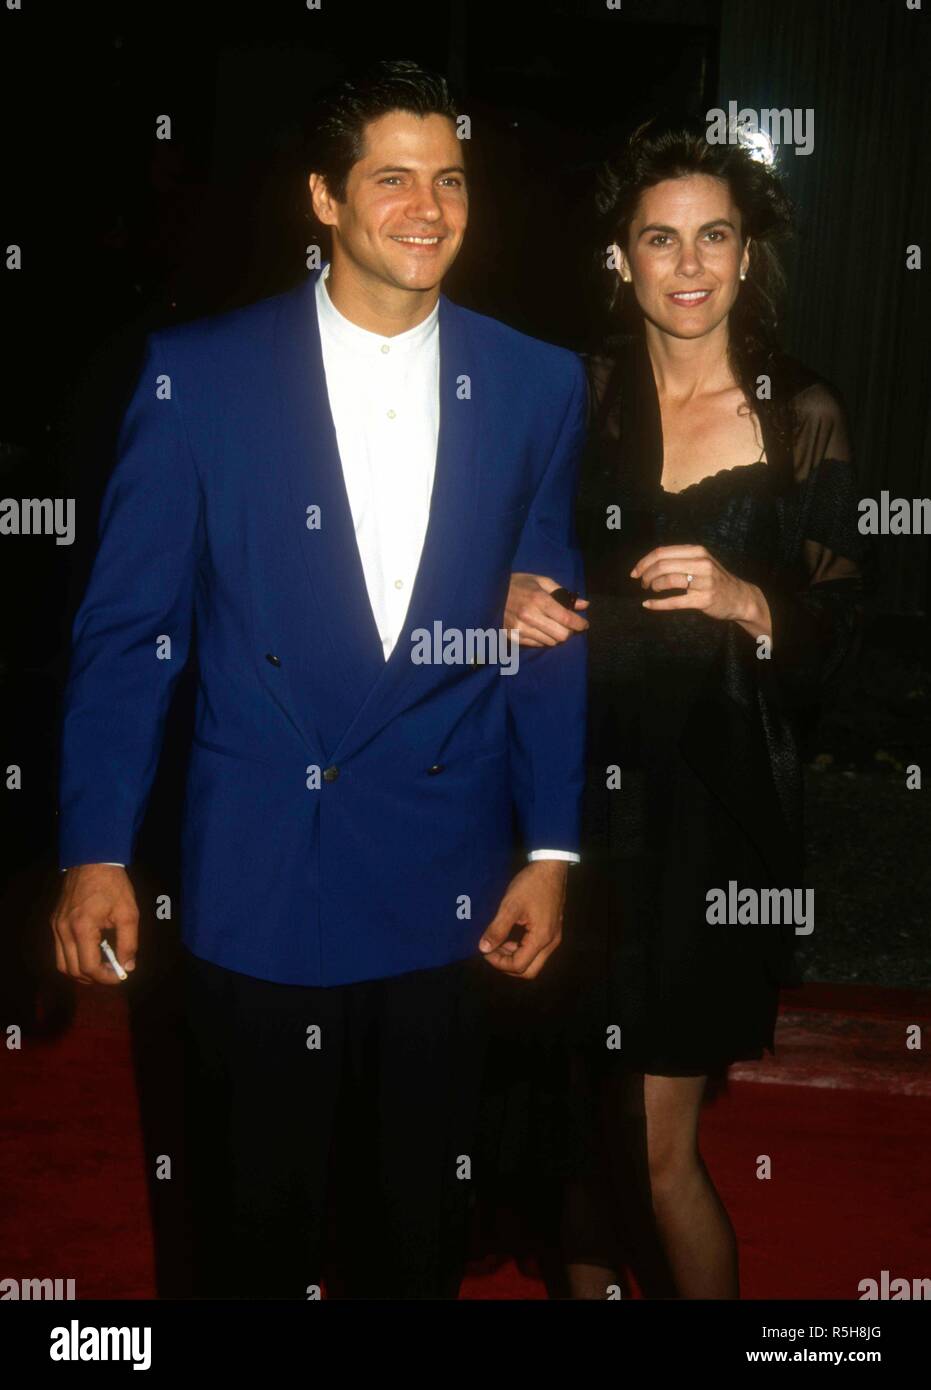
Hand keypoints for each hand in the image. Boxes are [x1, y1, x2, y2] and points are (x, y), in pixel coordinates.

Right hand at [51, 864, 138, 985]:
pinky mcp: (54, 922)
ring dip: (81, 971)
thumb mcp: (128, 913)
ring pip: (62, 964)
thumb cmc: (113, 885)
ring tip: (102, 966)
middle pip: (72, 970)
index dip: (105, 978)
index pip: (88, 967)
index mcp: (82, 928)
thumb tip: (128, 967)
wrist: (92, 860)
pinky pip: (60, 950)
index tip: (121, 976)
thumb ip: (129, 943)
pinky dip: (74, 958)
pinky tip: (92, 952)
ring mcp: (56, 926)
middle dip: (93, 978)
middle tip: (112, 974)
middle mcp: (63, 930)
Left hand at [478, 860, 566, 977]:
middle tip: (492, 952)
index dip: (498, 963)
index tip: (485, 950)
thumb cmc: (531, 884)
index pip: (519, 966)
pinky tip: (510, 937)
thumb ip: (497, 929)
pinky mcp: (553, 930)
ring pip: (534, 962)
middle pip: (529, 971)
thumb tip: (483, 949)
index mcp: (541, 938)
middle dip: (508, 966)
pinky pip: (537, 951)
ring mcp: (554, 937)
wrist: (551, 867)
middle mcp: (551, 942)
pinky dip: (522, 950)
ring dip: (515, 958)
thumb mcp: (510, 906)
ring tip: (498, 943)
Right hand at [504, 573, 589, 647]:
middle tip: (568, 625)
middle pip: (561, 635)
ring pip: (551, 642)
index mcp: (538, 599)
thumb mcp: (540, 581)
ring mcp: (520, 629)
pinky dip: (543, 639)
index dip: (580, 624)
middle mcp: (530, 616)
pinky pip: (537, 645)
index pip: (567, 619)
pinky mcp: (513, 637)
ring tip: (552, 626)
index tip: (584, 624)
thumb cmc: (518, 584)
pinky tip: (539, 629)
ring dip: (556, 636)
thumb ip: (563, 593)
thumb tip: (584, 605)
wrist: (488, 592)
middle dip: (569, 631)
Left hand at [631, 545, 771, 636]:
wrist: (739, 597)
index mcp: (697, 551)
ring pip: (668, 580)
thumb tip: (650, 562)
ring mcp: (704, 582)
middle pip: (662, 565)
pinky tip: (647, 605)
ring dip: (653, 586)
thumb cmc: (715, 579)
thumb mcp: (701, 561)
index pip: (662, 552)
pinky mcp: (703, 600)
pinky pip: (674, 601)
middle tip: (642, 583)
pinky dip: (657, 604)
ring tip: (650, 590)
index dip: (644, 562)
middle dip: (646, 574)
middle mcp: (701, 563)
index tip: (635, 572)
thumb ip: (680, 558)